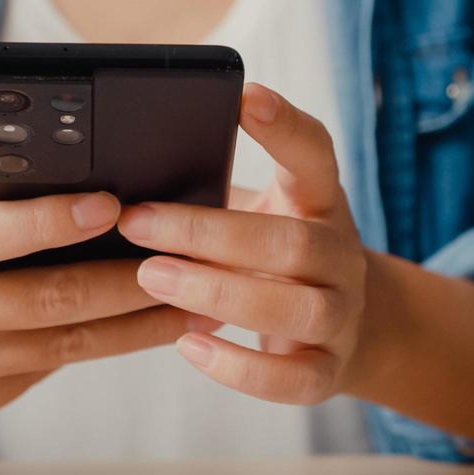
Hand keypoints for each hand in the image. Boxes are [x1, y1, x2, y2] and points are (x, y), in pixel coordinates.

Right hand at [0, 148, 197, 429]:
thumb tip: (55, 160)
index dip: (58, 221)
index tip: (116, 204)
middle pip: (50, 301)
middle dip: (133, 281)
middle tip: (193, 258)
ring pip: (65, 346)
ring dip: (139, 326)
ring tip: (199, 301)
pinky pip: (42, 368)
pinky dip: (93, 344)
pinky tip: (138, 325)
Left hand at [117, 83, 375, 404]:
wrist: (352, 329)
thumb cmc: (275, 257)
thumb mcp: (261, 212)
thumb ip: (214, 192)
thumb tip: (121, 169)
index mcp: (320, 203)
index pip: (315, 155)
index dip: (284, 126)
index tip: (243, 94)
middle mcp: (341, 256)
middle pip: (292, 241)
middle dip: (209, 232)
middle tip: (136, 221)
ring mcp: (342, 315)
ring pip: (295, 307)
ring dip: (217, 292)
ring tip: (150, 277)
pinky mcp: (329, 370)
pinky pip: (293, 380)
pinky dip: (240, 369)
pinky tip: (188, 347)